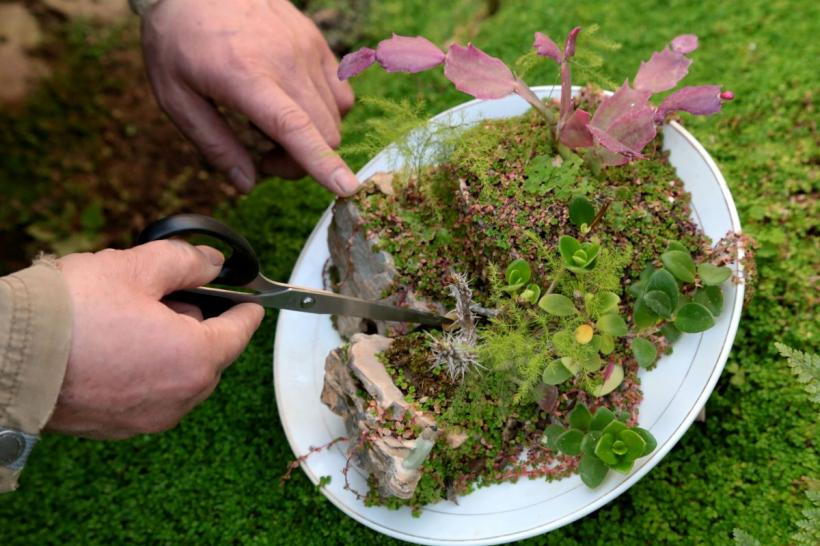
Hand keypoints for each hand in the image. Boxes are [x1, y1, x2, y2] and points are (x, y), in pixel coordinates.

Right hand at [47, 241, 263, 438]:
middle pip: (209, 354)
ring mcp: (148, 418)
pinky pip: (149, 394)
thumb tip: (211, 263)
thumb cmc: (69, 315)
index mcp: (195, 358)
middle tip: (166, 296)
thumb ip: (184, 262)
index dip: (246, 310)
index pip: (239, 331)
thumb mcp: (134, 268)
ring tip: (133, 319)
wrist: (6, 360)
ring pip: (179, 375)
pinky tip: (116, 348)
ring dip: (170, 349)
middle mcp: (180, 397)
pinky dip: (145, 371)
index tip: (251, 302)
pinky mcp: (117, 427)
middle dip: (197, 324)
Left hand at [140, 0, 357, 194]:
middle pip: (323, 133)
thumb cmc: (178, 40)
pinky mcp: (317, 43)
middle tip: (265, 154)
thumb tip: (247, 184)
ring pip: (335, 117)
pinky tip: (296, 106)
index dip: (322, 162)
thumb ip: (213, 145)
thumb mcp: (175, 98)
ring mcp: (306, 49)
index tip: (346, 188)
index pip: (295, 127)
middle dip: (301, 160)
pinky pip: (341, 93)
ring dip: (313, 137)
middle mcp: (285, 62)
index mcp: (246, 77)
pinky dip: (326, 113)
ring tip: (275, 125)